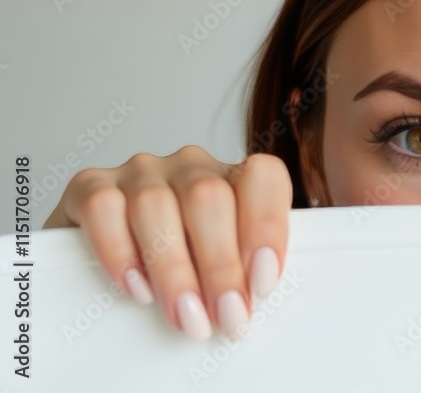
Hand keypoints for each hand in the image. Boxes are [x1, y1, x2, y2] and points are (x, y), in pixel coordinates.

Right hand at [44, 146, 292, 340]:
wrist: (100, 257)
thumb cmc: (180, 261)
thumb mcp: (218, 264)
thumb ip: (241, 270)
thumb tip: (249, 306)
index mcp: (232, 177)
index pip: (263, 177)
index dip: (267, 228)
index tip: (263, 283)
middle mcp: (189, 166)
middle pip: (209, 199)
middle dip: (221, 266)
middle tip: (227, 316)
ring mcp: (140, 172)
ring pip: (156, 205)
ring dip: (174, 269)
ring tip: (186, 315)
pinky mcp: (90, 185)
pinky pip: (103, 208)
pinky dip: (120, 252)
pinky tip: (136, 288)